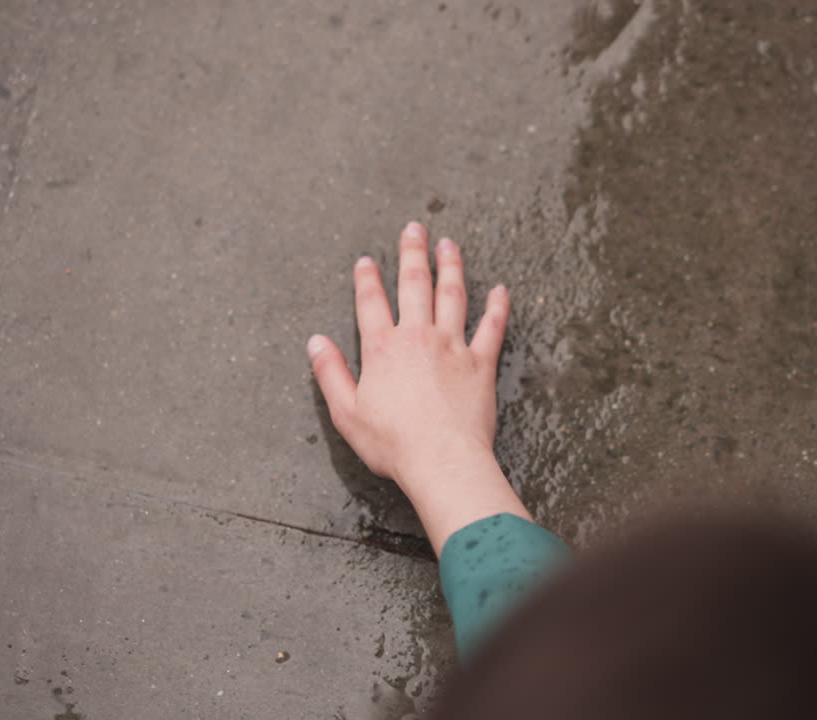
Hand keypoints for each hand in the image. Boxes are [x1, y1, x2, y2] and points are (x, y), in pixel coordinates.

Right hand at [307, 221, 529, 552]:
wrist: (441, 460)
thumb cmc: (392, 443)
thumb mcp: (346, 412)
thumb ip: (329, 373)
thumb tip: (315, 342)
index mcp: (382, 349)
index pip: (371, 303)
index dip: (367, 280)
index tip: (367, 260)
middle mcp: (418, 337)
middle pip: (414, 285)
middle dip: (413, 253)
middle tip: (415, 228)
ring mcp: (452, 347)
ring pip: (453, 295)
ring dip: (451, 266)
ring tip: (449, 244)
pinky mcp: (481, 363)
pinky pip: (492, 328)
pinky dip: (498, 307)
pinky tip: (502, 290)